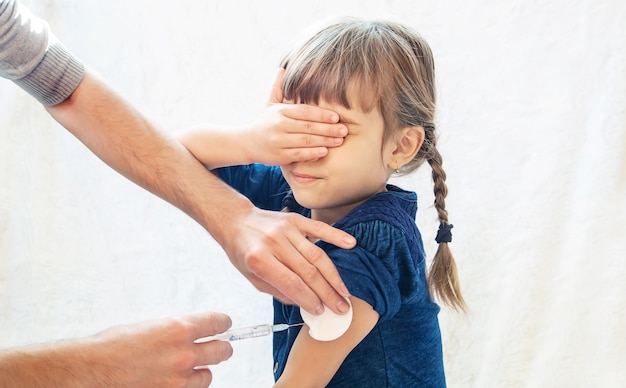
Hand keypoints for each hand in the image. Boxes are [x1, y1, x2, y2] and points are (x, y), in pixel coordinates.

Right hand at [0, 312, 231, 386]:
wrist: (92, 370)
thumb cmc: (112, 345)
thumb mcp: (147, 326)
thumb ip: (172, 330)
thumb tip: (187, 331)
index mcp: (178, 328)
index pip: (217, 323)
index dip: (223, 323)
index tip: (224, 324)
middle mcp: (183, 353)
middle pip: (222, 350)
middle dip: (222, 347)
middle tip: (220, 346)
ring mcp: (178, 378)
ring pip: (208, 375)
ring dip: (203, 370)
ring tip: (194, 367)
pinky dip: (187, 386)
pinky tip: (179, 381)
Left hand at [220, 204, 355, 315]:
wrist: (236, 221)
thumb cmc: (243, 252)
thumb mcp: (251, 277)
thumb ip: (278, 291)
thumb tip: (305, 304)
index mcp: (259, 259)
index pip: (291, 284)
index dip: (309, 299)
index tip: (321, 311)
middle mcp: (274, 242)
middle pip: (307, 272)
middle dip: (326, 293)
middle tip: (340, 307)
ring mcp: (286, 229)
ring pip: (316, 255)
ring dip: (333, 276)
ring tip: (344, 292)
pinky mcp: (295, 219)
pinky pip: (319, 228)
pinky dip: (336, 236)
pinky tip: (350, 244)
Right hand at [244, 68, 347, 165]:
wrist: (247, 143)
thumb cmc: (266, 122)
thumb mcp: (270, 104)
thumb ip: (278, 88)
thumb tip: (282, 68)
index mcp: (281, 111)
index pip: (304, 111)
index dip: (321, 114)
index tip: (336, 117)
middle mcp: (279, 125)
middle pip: (308, 126)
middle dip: (328, 128)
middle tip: (344, 130)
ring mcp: (279, 141)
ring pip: (305, 140)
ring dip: (324, 140)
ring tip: (339, 140)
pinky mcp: (279, 156)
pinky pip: (299, 154)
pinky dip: (312, 153)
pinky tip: (325, 151)